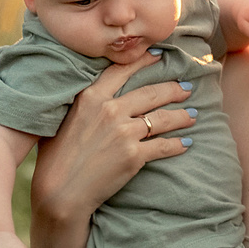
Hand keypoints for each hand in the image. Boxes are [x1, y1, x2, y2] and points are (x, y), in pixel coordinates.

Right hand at [30, 54, 195, 229]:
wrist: (60, 190)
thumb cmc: (55, 157)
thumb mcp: (64, 118)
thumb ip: (84, 103)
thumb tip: (96, 94)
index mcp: (91, 97)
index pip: (122, 71)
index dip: (144, 62)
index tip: (160, 57)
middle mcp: (110, 110)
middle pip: (151, 93)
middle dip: (173, 89)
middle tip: (186, 88)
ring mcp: (124, 133)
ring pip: (162, 119)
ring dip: (181, 116)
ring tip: (193, 114)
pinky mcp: (134, 155)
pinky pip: (163, 146)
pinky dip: (177, 144)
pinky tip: (186, 143)